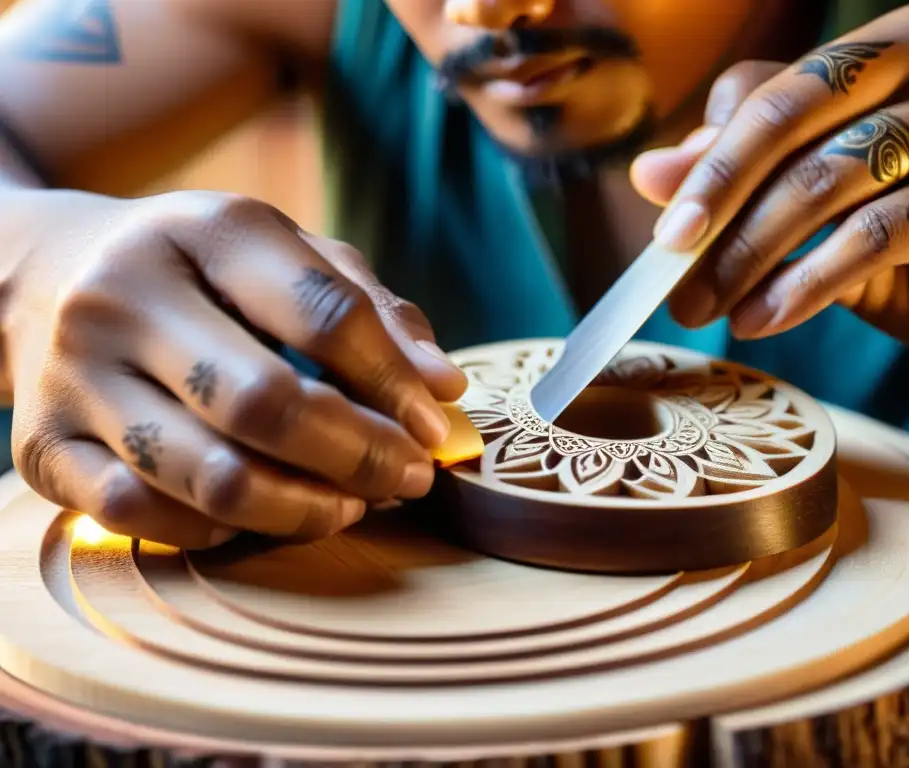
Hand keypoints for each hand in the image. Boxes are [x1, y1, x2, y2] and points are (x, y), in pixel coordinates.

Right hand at [5, 190, 467, 548]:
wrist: (51, 274)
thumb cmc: (204, 272)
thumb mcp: (286, 258)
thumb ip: (371, 311)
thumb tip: (443, 388)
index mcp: (205, 231)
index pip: (324, 315)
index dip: (393, 384)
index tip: (431, 428)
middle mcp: (126, 296)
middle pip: (265, 405)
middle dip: (359, 457)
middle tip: (405, 480)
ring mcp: (74, 374)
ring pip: (210, 478)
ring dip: (304, 509)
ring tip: (349, 504)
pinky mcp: (41, 445)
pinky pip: (144, 518)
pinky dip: (222, 531)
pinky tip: (264, 513)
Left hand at [631, 2, 908, 389]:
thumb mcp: (825, 205)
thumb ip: (749, 179)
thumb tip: (651, 172)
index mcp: (899, 45)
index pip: (774, 91)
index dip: (708, 161)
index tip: (665, 227)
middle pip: (793, 115)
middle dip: (718, 197)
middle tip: (669, 262)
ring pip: (827, 179)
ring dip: (750, 252)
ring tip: (708, 305)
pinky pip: (875, 236)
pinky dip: (805, 283)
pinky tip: (762, 319)